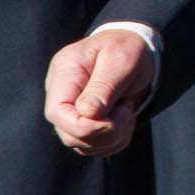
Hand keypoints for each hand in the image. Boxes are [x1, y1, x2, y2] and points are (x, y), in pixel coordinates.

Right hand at [43, 28, 155, 156]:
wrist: (138, 48)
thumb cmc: (128, 47)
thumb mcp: (121, 58)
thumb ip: (104, 86)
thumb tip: (87, 113)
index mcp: (64, 74)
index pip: (57, 113)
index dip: (84, 125)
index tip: (115, 116)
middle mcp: (62, 96)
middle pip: (69, 135)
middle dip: (105, 132)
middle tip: (127, 109)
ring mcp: (71, 112)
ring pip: (84, 145)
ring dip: (114, 136)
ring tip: (127, 109)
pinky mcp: (85, 124)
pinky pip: (97, 147)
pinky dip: (117, 140)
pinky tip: (125, 118)